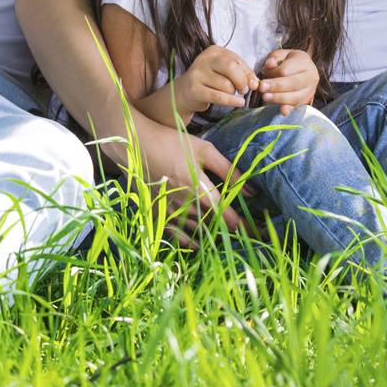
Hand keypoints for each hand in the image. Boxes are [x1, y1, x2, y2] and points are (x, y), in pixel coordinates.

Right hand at [134, 116, 244, 246]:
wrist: (134, 144)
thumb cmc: (173, 142)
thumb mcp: (204, 150)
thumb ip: (229, 170)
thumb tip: (251, 191)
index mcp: (197, 186)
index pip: (224, 212)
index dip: (240, 222)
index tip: (252, 228)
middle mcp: (182, 203)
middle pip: (212, 224)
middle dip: (229, 229)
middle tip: (246, 234)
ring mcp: (167, 211)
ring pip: (195, 230)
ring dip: (212, 235)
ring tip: (226, 237)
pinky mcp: (156, 214)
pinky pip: (175, 235)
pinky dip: (189, 242)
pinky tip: (200, 244)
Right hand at [174, 45, 258, 113]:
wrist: (184, 93)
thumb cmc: (210, 80)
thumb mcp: (225, 72)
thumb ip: (242, 73)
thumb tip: (255, 83)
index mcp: (214, 51)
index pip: (237, 59)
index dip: (248, 73)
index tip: (253, 84)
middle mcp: (204, 59)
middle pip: (231, 67)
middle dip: (242, 81)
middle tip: (244, 90)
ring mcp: (197, 74)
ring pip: (225, 84)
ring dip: (233, 93)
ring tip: (231, 94)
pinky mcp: (194, 89)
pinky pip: (218, 96)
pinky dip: (231, 101)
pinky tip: (239, 103)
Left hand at [259, 48, 317, 116]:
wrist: (301, 70)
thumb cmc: (288, 62)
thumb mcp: (280, 55)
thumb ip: (274, 58)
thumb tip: (270, 65)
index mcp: (304, 61)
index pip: (286, 70)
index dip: (273, 73)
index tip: (263, 74)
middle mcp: (311, 75)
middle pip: (293, 83)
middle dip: (275, 87)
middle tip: (262, 88)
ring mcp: (311, 89)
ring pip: (296, 96)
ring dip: (279, 98)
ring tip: (266, 97)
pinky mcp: (307, 100)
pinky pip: (298, 105)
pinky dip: (290, 108)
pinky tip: (283, 111)